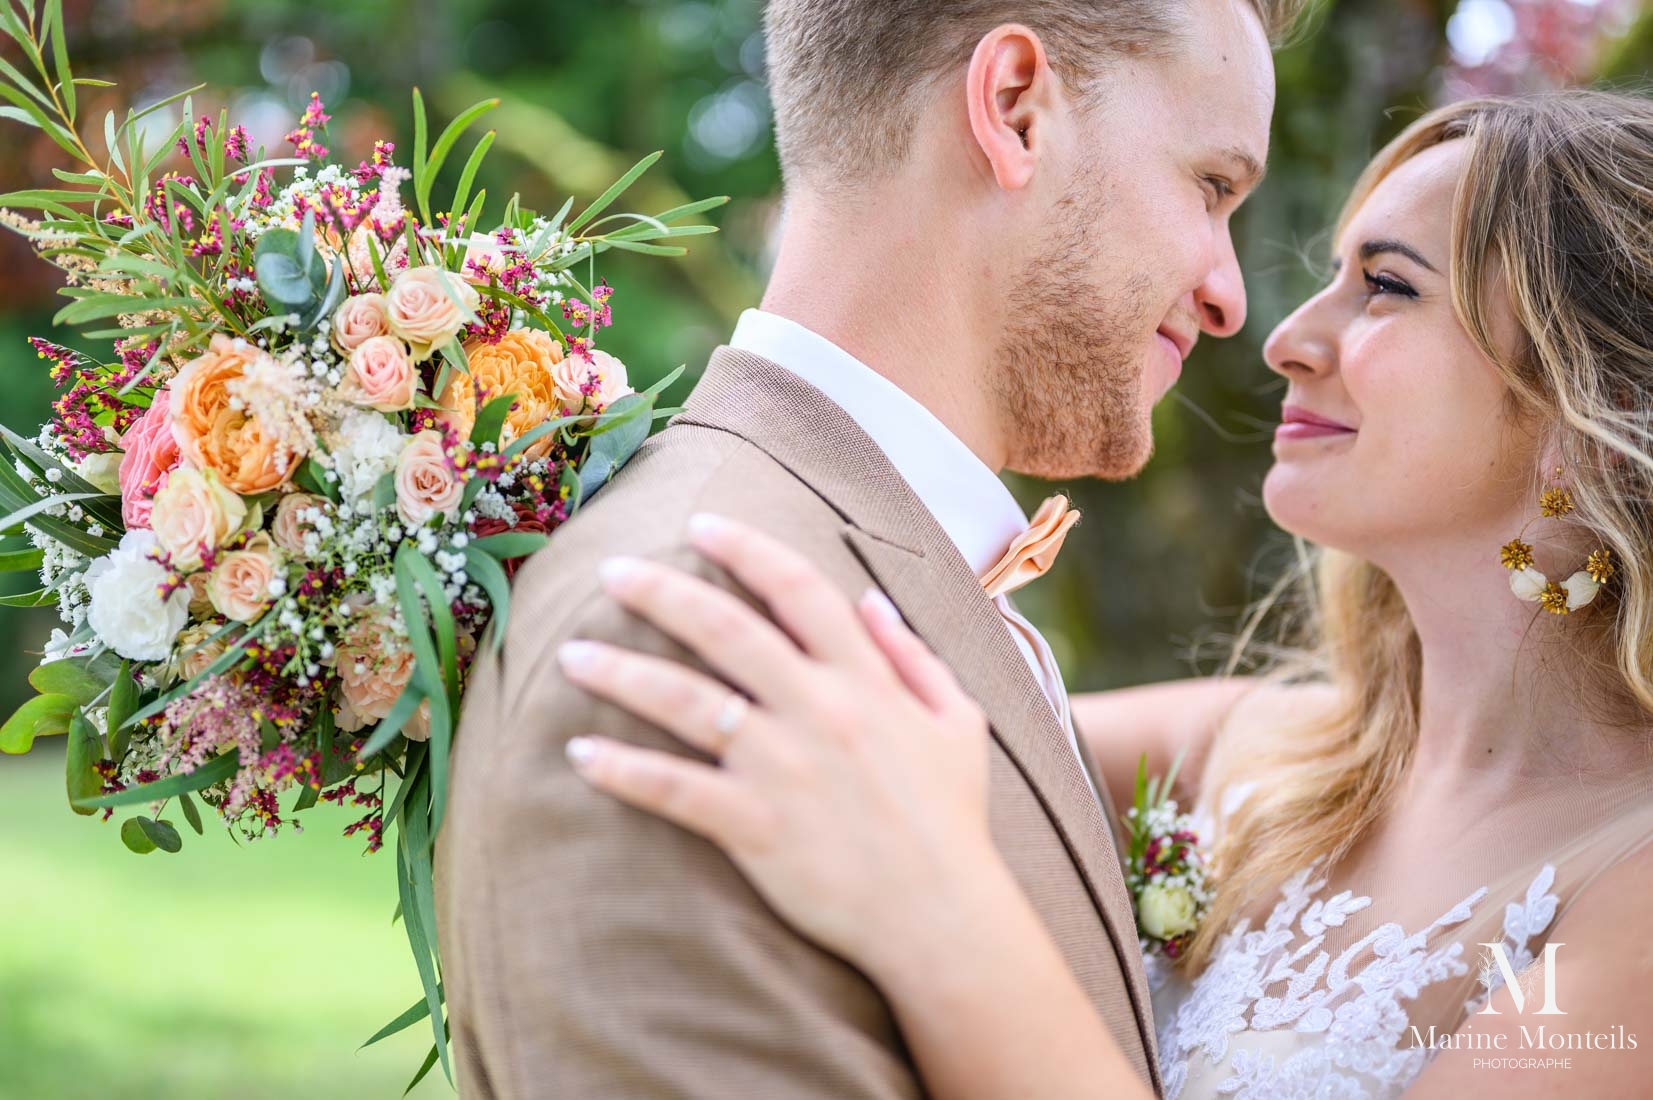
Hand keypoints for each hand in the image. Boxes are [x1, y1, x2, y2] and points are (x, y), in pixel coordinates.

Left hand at [556, 513, 1004, 978]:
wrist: (943, 917)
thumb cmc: (952, 820)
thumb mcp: (957, 723)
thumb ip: (915, 657)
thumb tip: (871, 601)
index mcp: (866, 679)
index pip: (799, 589)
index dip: (747, 549)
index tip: (702, 524)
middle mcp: (820, 710)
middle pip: (726, 629)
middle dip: (663, 591)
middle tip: (612, 568)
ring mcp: (784, 768)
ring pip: (686, 702)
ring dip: (621, 672)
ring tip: (570, 653)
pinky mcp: (757, 826)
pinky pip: (675, 789)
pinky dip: (624, 770)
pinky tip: (580, 752)